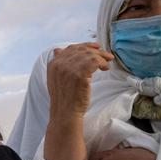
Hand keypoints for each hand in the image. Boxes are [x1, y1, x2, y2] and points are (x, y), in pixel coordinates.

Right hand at [43, 44, 112, 159]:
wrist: (65, 113)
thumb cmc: (64, 98)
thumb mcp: (56, 78)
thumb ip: (59, 64)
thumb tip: (58, 50)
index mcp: (53, 64)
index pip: (70, 48)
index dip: (85, 46)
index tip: (96, 47)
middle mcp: (59, 64)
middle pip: (81, 50)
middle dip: (96, 51)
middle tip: (106, 56)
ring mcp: (68, 69)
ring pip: (89, 55)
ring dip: (101, 57)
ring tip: (107, 63)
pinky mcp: (79, 75)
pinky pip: (94, 62)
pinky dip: (102, 63)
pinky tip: (105, 69)